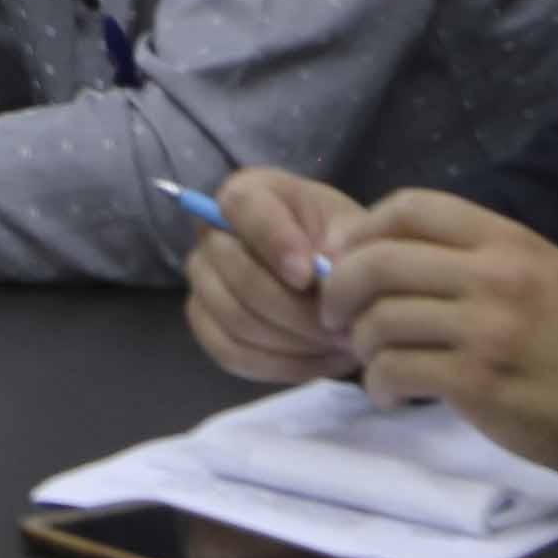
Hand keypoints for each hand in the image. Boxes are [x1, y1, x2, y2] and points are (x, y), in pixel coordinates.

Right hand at [182, 168, 362, 386]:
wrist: (337, 280)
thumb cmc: (344, 245)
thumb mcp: (355, 234)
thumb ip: (345, 248)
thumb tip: (327, 279)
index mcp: (249, 193)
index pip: (242, 207)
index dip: (274, 242)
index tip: (310, 275)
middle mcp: (212, 232)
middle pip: (238, 275)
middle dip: (295, 310)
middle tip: (343, 329)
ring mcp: (202, 279)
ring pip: (235, 319)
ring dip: (294, 341)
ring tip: (340, 345)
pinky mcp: (205, 322)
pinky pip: (232, 353)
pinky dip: (281, 364)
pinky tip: (321, 360)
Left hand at [313, 190, 557, 475]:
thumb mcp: (535, 269)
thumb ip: (468, 252)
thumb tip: (374, 248)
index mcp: (506, 240)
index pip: (411, 207)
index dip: (361, 227)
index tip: (342, 256)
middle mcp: (494, 276)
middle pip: (379, 263)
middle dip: (340, 290)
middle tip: (335, 317)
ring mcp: (486, 330)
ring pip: (380, 321)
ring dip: (360, 345)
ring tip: (372, 361)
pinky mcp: (478, 382)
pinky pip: (396, 371)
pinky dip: (379, 384)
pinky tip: (391, 393)